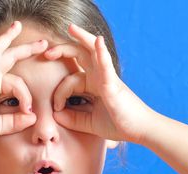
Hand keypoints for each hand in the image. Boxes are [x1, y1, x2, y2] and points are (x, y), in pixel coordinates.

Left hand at [44, 24, 155, 143]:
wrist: (140, 130)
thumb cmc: (117, 124)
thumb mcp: (89, 122)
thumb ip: (72, 118)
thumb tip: (55, 114)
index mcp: (93, 84)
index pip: (70, 79)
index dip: (58, 93)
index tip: (56, 108)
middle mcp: (100, 76)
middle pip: (82, 54)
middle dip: (64, 49)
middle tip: (47, 50)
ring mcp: (107, 78)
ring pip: (94, 52)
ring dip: (83, 38)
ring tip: (71, 28)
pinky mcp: (114, 85)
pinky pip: (106, 66)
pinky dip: (101, 53)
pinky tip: (98, 41)